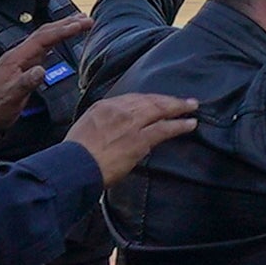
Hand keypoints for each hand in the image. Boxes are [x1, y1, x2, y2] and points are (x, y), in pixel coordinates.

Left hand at [0, 13, 85, 126]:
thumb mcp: (11, 97)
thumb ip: (26, 82)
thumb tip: (42, 70)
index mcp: (16, 57)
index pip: (43, 38)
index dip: (62, 30)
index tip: (80, 25)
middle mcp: (20, 54)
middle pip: (45, 33)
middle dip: (66, 24)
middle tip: (87, 19)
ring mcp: (23, 59)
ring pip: (45, 38)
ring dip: (62, 29)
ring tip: (80, 22)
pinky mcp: (26, 65)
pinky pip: (44, 48)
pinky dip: (57, 40)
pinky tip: (63, 38)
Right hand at [68, 90, 197, 185]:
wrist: (74, 165)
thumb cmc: (75, 154)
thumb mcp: (85, 128)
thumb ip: (102, 124)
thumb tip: (113, 129)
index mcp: (104, 106)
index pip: (133, 98)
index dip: (150, 99)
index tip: (159, 100)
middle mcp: (118, 110)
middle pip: (149, 100)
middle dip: (168, 99)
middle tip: (185, 100)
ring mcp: (130, 124)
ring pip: (159, 110)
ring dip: (178, 108)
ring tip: (191, 108)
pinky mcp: (139, 140)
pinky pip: (164, 129)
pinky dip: (179, 125)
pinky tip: (190, 124)